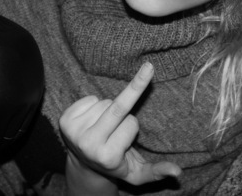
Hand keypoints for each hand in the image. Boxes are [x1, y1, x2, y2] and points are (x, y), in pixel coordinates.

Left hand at [59, 63, 181, 189]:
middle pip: (116, 107)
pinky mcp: (64, 120)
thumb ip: (157, 172)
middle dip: (135, 87)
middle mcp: (88, 144)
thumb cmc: (116, 164)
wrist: (84, 165)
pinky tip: (92, 121)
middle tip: (149, 66)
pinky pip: (90, 98)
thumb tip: (178, 171)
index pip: (131, 122)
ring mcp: (73, 132)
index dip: (133, 126)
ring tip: (103, 127)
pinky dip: (95, 105)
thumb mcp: (136, 174)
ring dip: (108, 109)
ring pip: (103, 102)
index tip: (127, 140)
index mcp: (107, 156)